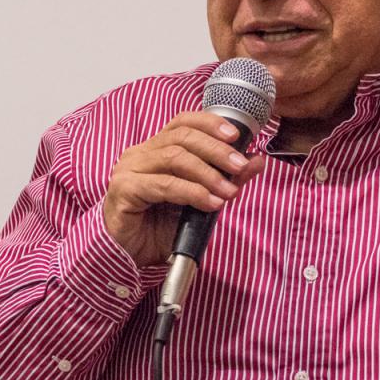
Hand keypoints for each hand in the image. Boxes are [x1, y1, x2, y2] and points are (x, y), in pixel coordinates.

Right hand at [103, 111, 265, 268]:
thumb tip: (255, 162)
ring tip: (228, 191)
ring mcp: (129, 170)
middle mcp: (140, 153)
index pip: (183, 123)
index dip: (210, 124)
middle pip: (182, 137)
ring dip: (208, 174)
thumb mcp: (200, 201)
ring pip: (174, 158)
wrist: (130, 256)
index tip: (236, 136)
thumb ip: (225, 180)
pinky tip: (210, 203)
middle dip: (216, 150)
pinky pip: (163, 185)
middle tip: (240, 166)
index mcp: (155, 149)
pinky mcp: (124, 190)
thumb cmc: (160, 227)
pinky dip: (191, 192)